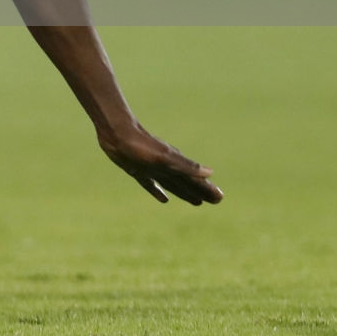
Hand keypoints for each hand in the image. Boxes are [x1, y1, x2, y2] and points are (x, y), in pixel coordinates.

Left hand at [98, 122, 222, 205]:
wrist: (116, 133)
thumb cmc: (140, 145)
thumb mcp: (164, 157)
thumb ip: (186, 166)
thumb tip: (210, 172)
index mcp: (175, 165)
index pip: (196, 180)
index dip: (208, 189)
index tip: (220, 198)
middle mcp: (166, 168)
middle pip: (188, 183)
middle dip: (201, 192)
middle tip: (215, 201)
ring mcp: (153, 169)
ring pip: (173, 184)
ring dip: (185, 193)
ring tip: (197, 202)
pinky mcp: (138, 170)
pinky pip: (153, 184)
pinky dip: (159, 192)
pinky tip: (164, 199)